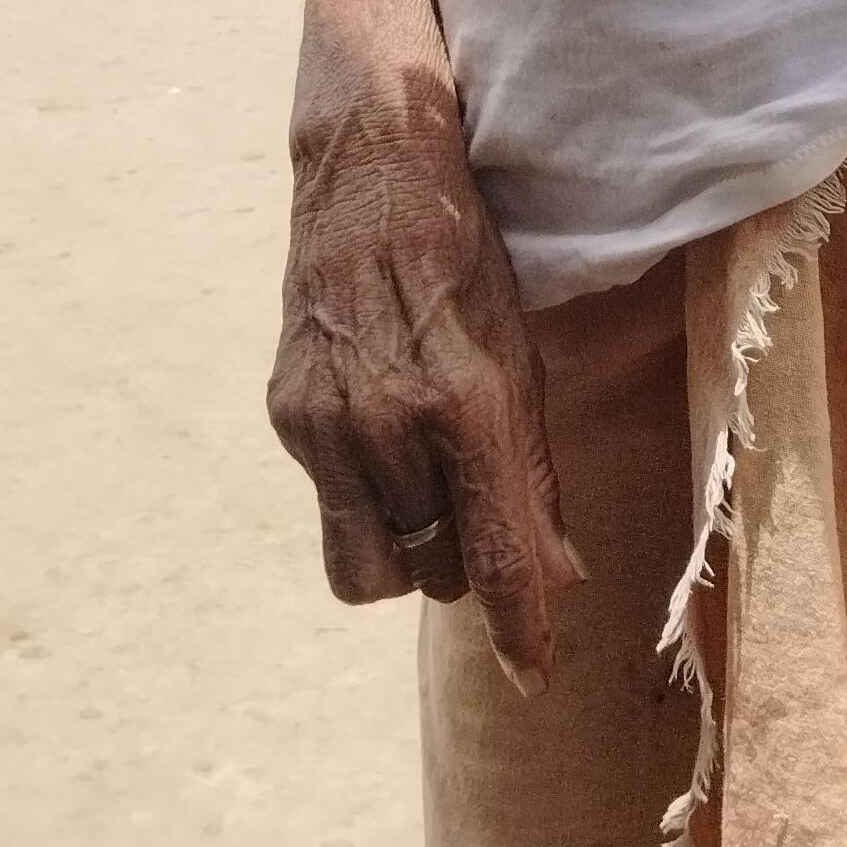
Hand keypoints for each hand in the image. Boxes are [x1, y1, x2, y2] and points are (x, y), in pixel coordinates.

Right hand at [267, 27, 583, 688]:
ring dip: (409, 545)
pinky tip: (381, 429)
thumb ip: (536, 477)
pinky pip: (333, 511)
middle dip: (465, 558)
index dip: (520, 629)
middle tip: (478, 499)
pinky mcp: (286, 417)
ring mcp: (325, 424)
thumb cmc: (468, 262)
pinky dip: (366, 496)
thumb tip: (560, 580)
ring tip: (427, 477)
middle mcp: (387, 424)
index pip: (496, 557)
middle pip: (434, 574)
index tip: (533, 675)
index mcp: (465, 404)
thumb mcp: (525, 361)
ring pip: (372, 567)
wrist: (369, 172)